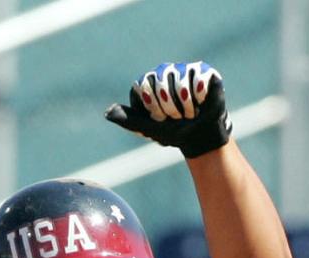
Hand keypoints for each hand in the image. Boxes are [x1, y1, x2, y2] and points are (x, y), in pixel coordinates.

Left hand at [105, 61, 232, 158]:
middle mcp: (164, 73)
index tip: (159, 118)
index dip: (153, 105)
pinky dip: (199, 97)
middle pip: (161, 82)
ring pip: (180, 82)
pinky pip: (198, 78)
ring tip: (189, 112)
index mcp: (148, 84)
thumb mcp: (149, 129)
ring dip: (186, 106)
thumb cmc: (173, 132)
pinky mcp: (202, 71)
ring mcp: (183, 70)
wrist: (199, 137)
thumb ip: (129, 120)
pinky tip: (201, 102)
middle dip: (169, 107)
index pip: (144, 86)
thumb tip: (107, 113)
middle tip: (176, 117)